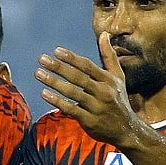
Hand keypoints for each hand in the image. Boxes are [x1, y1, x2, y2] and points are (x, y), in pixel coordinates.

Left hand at [35, 32, 141, 146]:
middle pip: (78, 77)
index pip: (87, 66)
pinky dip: (57, 101)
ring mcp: (96, 107)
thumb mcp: (118, 77)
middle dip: (59, 68)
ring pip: (72, 92)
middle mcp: (103, 92)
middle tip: (42, 59)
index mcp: (108, 80)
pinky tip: (44, 93)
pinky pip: (71, 109)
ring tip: (38, 73)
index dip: (72, 58)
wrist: (127, 130)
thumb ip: (109, 56)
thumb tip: (104, 34)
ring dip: (54, 82)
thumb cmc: (118, 99)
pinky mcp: (89, 120)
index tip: (56, 51)